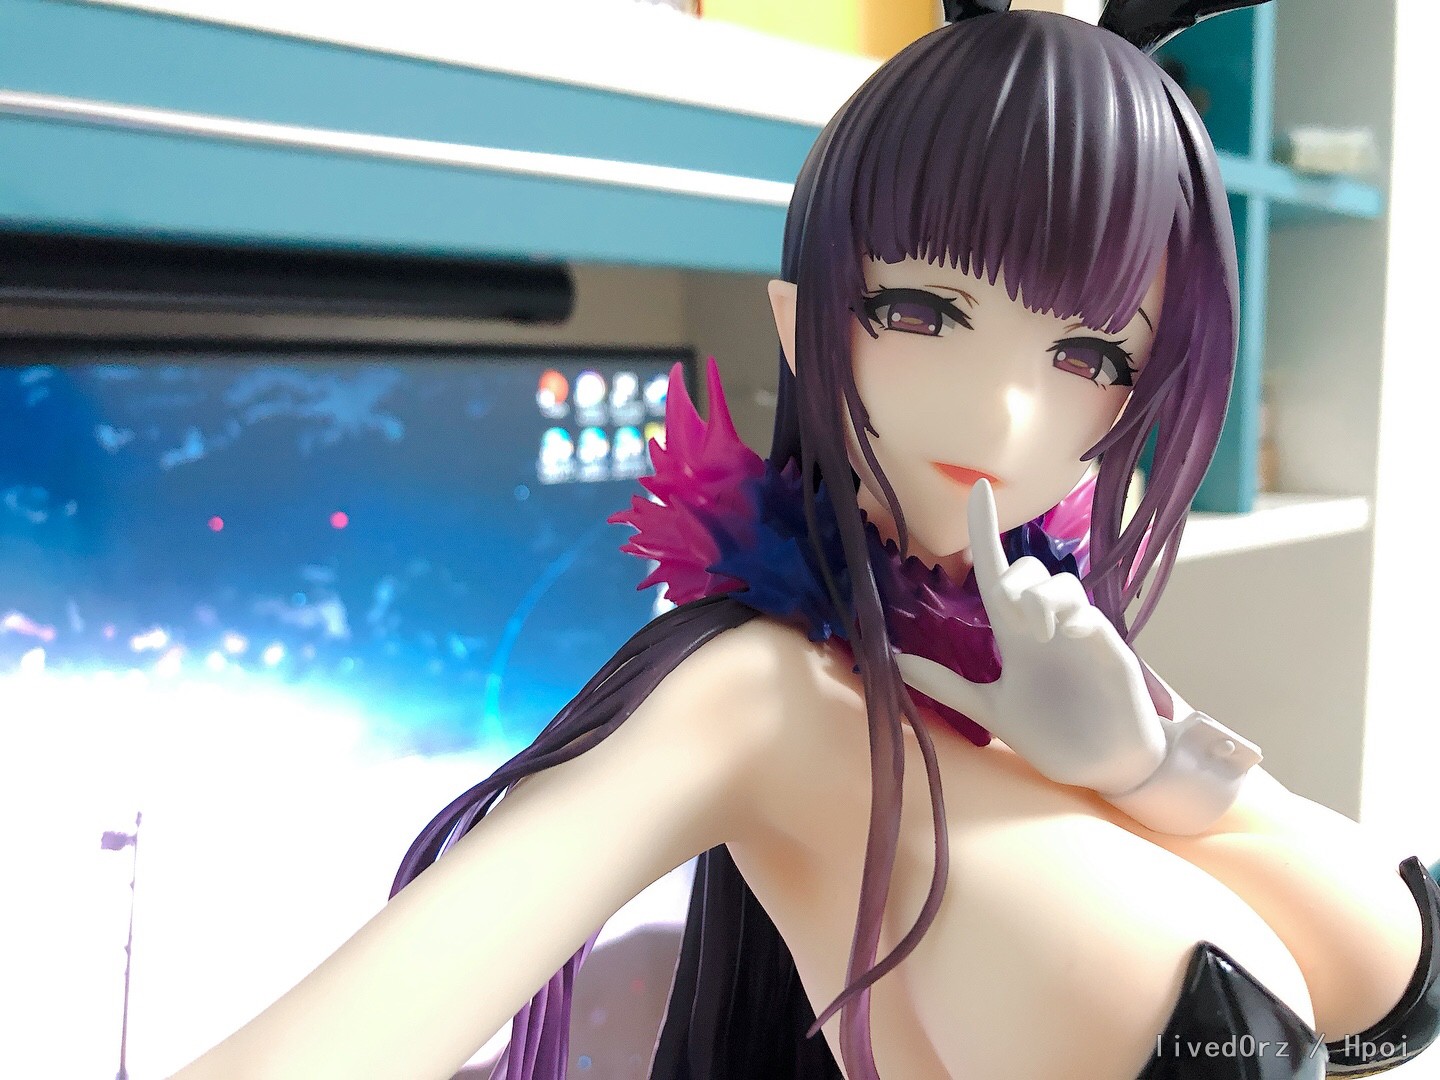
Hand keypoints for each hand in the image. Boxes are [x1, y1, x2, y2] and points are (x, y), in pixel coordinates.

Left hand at [895, 479, 1165, 794]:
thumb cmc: (1052, 735)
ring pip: (1059, 583)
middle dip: (1014, 578)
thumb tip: (894, 661)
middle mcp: (1046, 626)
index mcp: (1015, 635)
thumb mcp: (990, 709)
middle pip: (1028, 571)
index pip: (994, 573)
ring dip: (1041, 597)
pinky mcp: (1108, 646)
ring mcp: (1079, 633)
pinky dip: (1072, 614)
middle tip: (1010, 613)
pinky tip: (1066, 633)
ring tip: (1038, 632)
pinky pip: (1088, 612)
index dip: (984, 532)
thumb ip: (946, 685)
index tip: (976, 489)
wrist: (1104, 766)